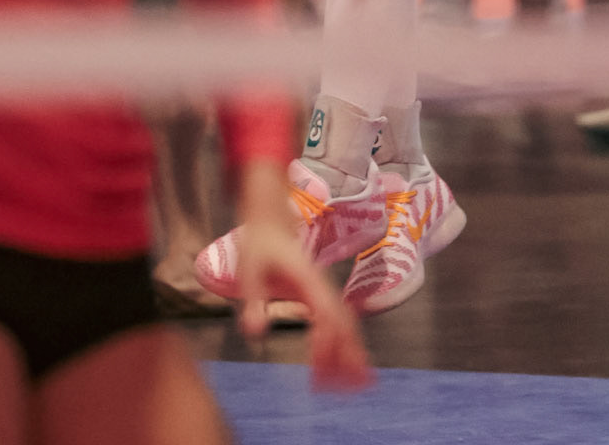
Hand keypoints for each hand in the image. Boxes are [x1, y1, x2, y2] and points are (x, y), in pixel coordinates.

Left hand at [232, 163, 372, 390]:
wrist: (270, 218)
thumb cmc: (259, 244)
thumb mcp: (249, 272)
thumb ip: (252, 303)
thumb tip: (254, 335)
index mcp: (307, 280)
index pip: (324, 314)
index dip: (326, 342)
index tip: (317, 371)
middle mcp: (321, 287)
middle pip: (344, 323)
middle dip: (349, 356)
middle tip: (352, 390)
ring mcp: (324, 291)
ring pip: (346, 324)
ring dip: (352, 353)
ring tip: (359, 386)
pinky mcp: (320, 296)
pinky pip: (339, 322)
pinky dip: (345, 345)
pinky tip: (343, 367)